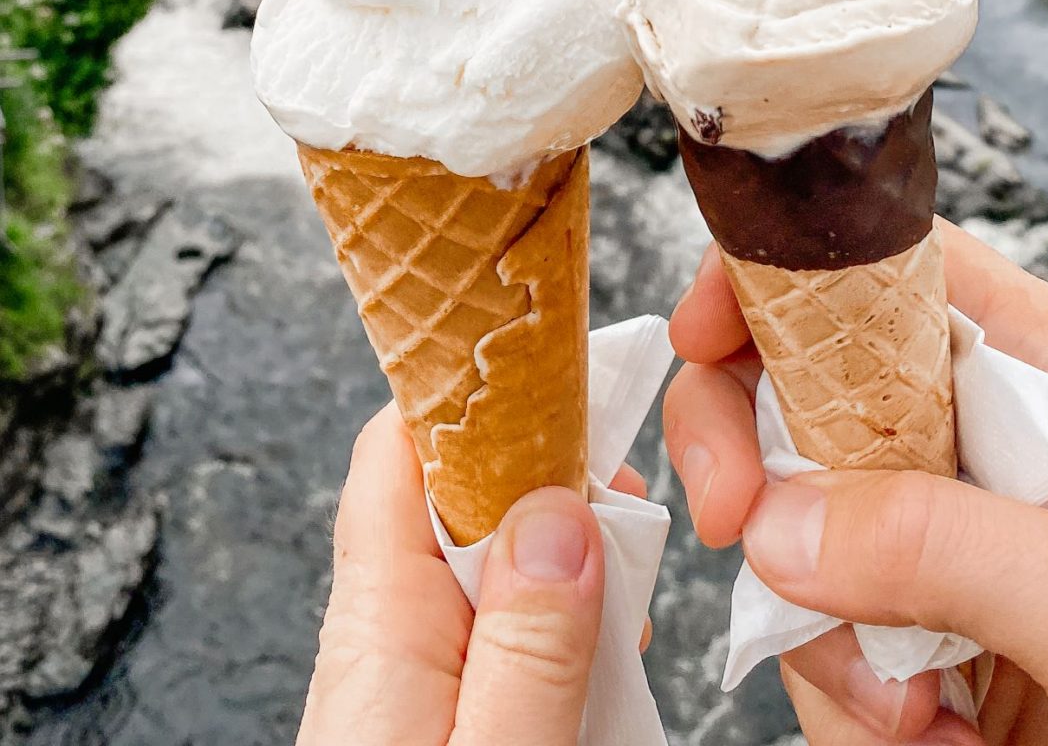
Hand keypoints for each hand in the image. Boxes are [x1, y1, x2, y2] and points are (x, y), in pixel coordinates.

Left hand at [298, 405, 637, 745]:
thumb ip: (532, 646)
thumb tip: (563, 512)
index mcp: (378, 625)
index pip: (399, 449)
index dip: (476, 393)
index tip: (561, 377)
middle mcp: (376, 636)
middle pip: (453, 495)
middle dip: (544, 475)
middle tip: (629, 500)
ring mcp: (397, 676)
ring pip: (479, 560)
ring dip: (556, 550)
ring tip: (627, 577)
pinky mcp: (424, 712)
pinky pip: (484, 626)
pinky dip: (546, 614)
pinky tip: (599, 644)